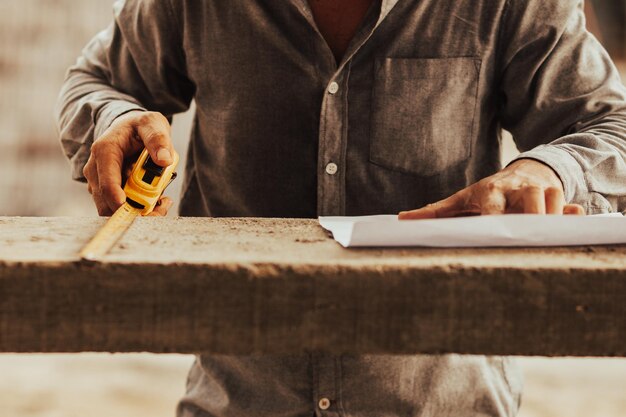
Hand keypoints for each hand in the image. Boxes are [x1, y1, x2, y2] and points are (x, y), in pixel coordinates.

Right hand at [83, 111, 175, 215]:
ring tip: (163, 200)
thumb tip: (164, 160)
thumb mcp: (152, 124)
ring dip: (140, 210)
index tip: (132, 210)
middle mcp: (96, 169)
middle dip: (134, 210)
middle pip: (108, 202)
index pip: (106, 181)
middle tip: (162, 206)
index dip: (117, 199)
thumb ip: (158, 139)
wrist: (129, 128)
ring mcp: (100, 182)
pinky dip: (139, 208)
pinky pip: (121, 208)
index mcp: (104, 151)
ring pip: (114, 209)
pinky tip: (156, 199)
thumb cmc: (139, 126)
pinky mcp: (107, 191)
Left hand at [399, 159, 584, 218]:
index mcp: (490, 192)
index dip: (494, 221)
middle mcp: (517, 189)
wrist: (523, 172)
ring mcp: (541, 191)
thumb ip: (434, 212)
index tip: (492, 235)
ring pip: (554, 200)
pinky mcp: (560, 197)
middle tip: (525, 236)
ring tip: (541, 236)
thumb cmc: (487, 193)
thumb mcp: (460, 200)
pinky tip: (569, 224)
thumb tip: (402, 219)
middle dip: (531, 217)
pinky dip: (573, 217)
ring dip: (551, 218)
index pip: (492, 207)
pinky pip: (573, 208)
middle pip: (530, 199)